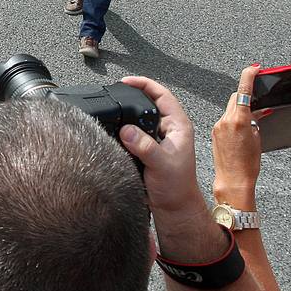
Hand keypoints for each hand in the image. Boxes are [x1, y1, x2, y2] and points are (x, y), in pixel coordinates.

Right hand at [117, 75, 203, 214]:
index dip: (144, 85)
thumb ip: (144, 146)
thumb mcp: (162, 164)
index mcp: (178, 126)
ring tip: (111, 109)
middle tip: (114, 94)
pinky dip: (122, 128)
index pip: (162, 95)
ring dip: (126, 113)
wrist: (173, 208)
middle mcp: (168, 129)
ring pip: (139, 118)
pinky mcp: (147, 148)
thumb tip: (126, 130)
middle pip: (149, 103)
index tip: (125, 82)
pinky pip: (133, 131)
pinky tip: (113, 128)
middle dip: (132, 96)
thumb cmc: (176, 188)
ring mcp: (157, 138)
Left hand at [212, 65, 262, 207]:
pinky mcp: (214, 133)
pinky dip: (234, 120)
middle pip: (235, 98)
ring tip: (251, 121)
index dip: (248, 76)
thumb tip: (255, 113)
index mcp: (238, 120)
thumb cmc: (247, 166)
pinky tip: (241, 130)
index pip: (243, 91)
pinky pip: (225, 120)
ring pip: (230, 109)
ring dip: (240, 110)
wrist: (232, 182)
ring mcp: (218, 126)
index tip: (254, 68)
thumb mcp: (258, 140)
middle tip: (257, 98)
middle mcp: (225, 120)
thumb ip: (255, 122)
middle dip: (246, 97)